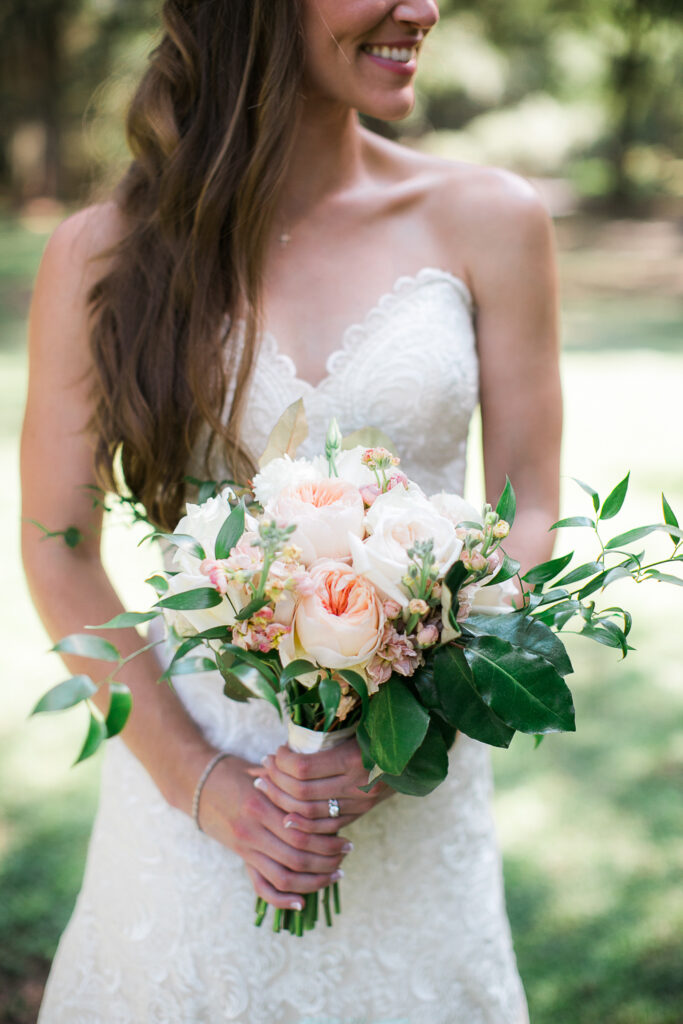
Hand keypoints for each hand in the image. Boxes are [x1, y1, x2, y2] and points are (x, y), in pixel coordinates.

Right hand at [198, 753, 351, 910]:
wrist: (199, 785)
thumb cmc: (238, 772)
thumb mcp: (264, 772)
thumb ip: (290, 784)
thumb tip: (327, 794)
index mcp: (259, 804)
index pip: (301, 831)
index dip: (327, 838)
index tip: (346, 836)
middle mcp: (251, 830)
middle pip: (297, 856)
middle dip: (327, 859)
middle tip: (347, 852)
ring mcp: (245, 848)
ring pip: (284, 876)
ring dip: (314, 880)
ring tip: (336, 873)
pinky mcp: (241, 859)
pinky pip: (262, 887)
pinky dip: (283, 900)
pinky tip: (303, 902)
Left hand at [245, 736, 393, 836]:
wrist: (418, 755)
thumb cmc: (381, 731)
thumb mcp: (357, 725)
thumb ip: (328, 731)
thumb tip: (290, 734)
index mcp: (353, 758)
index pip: (303, 769)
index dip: (282, 762)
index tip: (276, 751)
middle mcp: (356, 785)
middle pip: (301, 793)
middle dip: (276, 780)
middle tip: (264, 766)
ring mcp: (359, 804)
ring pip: (309, 814)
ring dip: (281, 800)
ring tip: (267, 784)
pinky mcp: (359, 814)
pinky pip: (324, 827)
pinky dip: (301, 822)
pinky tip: (285, 813)